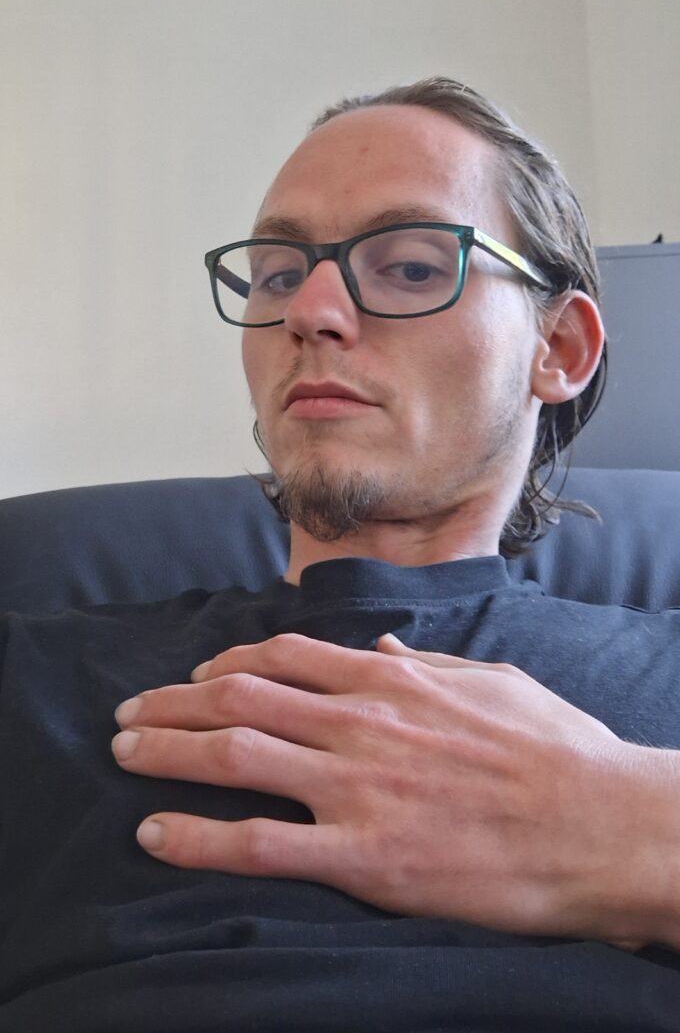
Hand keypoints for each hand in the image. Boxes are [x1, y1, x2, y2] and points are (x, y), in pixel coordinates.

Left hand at [112, 632, 676, 947]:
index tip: (196, 678)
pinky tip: (156, 832)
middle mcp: (361, 723)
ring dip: (166, 751)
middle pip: (240, 699)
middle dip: (173, 704)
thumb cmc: (557, 752)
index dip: (226, 664)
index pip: (284, 656)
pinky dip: (197, 836)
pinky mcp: (363, 856)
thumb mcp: (493, 683)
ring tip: (122, 754)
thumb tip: (380, 649)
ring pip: (234, 756)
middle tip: (129, 713)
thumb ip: (426, 665)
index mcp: (391, 680)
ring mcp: (357, 787)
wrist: (600, 824)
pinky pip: (257, 843)